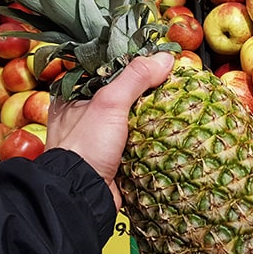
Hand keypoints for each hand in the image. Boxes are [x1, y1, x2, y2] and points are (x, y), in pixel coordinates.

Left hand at [46, 53, 174, 209]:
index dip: (133, 62)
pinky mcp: (114, 155)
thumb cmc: (86, 147)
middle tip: (173, 80)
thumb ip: (135, 77)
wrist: (82, 196)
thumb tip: (165, 57)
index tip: (159, 60)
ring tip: (178, 102)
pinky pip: (138, 138)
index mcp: (74, 94)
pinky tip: (170, 128)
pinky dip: (152, 134)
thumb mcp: (109, 103)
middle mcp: (84, 112)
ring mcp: (99, 135)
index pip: (108, 67)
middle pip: (123, 92)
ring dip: (152, 113)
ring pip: (132, 116)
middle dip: (147, 89)